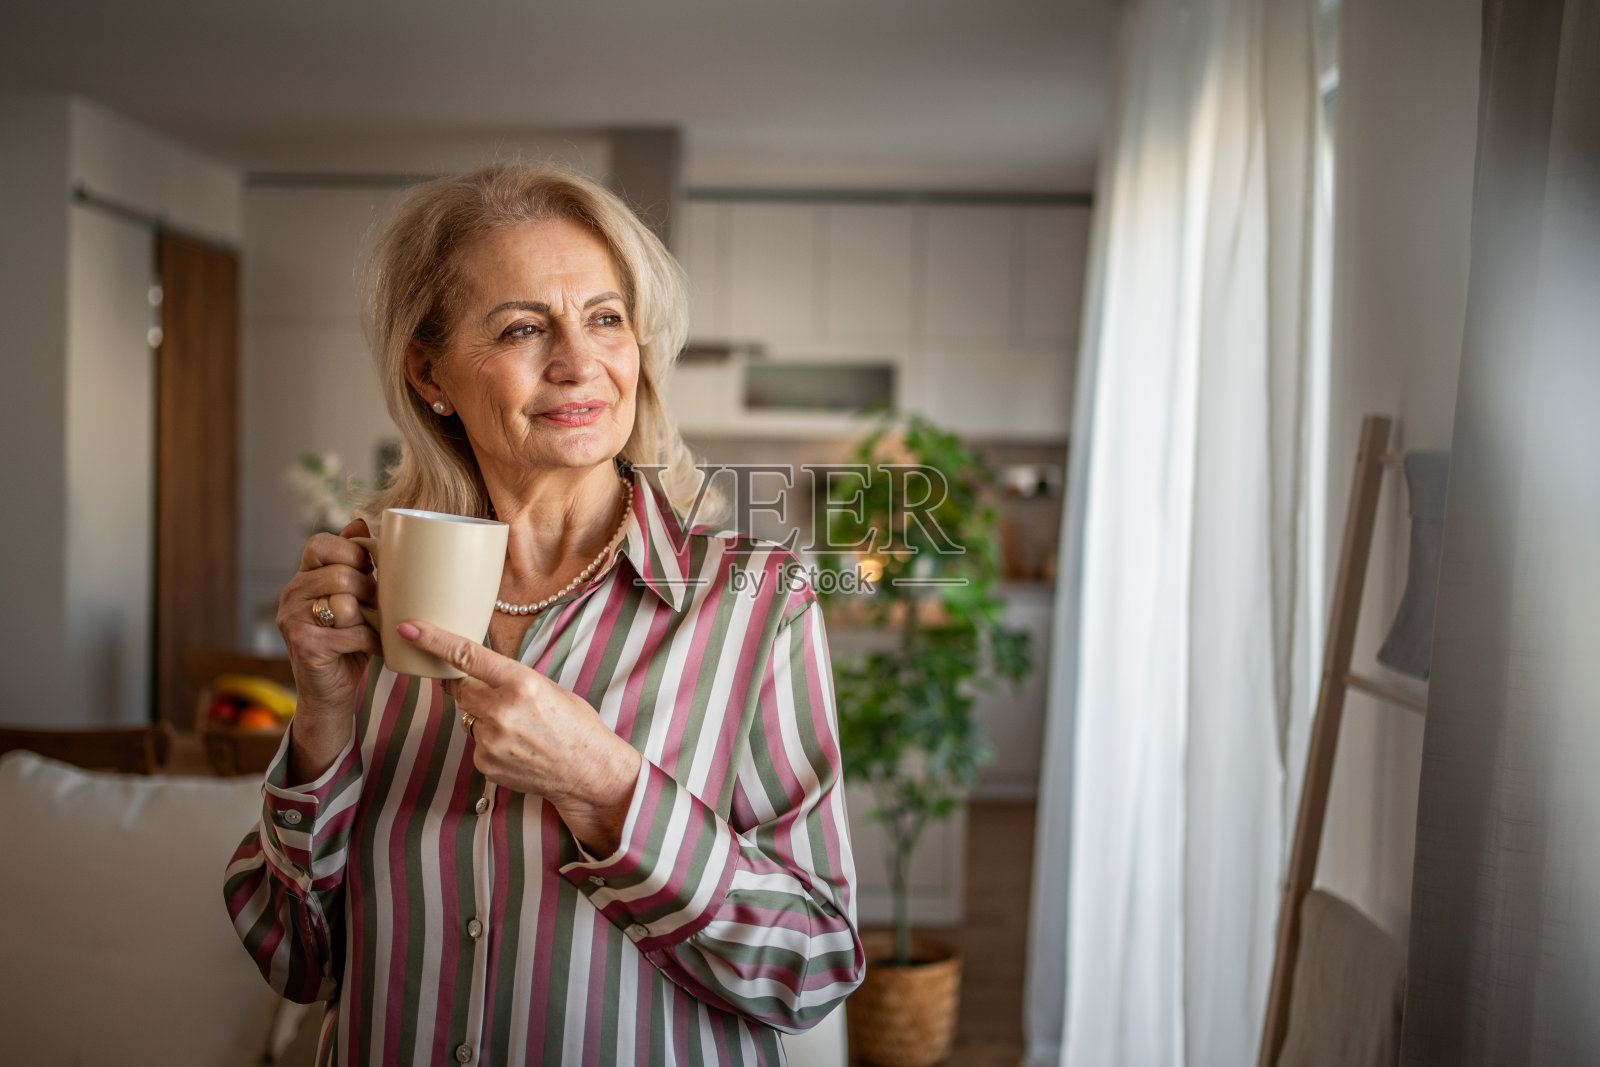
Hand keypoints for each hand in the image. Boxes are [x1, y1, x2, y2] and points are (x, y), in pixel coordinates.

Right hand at [277, 519, 380, 779]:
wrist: (330, 692)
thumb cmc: (347, 641)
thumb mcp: (353, 598)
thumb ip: (354, 564)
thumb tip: (360, 520)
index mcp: (303, 578)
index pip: (319, 543)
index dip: (350, 551)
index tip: (370, 567)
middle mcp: (291, 595)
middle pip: (339, 573)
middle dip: (369, 587)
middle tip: (379, 603)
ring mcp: (293, 621)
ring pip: (344, 602)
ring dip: (370, 615)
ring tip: (378, 624)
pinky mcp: (305, 646)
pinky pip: (351, 633)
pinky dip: (372, 641)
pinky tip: (378, 648)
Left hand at [398, 619, 642, 855]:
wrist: (589, 772)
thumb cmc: (575, 725)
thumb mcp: (549, 688)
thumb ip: (509, 679)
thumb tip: (473, 672)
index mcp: (522, 683)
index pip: (466, 655)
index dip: (433, 640)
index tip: (408, 628)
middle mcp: (502, 710)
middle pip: (460, 689)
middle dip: (470, 688)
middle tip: (496, 696)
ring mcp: (491, 740)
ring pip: (470, 718)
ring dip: (486, 719)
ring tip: (521, 732)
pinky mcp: (485, 763)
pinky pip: (476, 744)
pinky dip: (491, 744)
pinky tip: (518, 749)